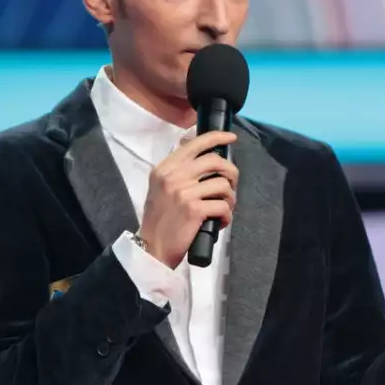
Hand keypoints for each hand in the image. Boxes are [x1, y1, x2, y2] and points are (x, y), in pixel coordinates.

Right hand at [139, 130, 238, 268]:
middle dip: (231, 172)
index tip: (231, 138)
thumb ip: (178, 171)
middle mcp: (173, 176)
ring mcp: (184, 192)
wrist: (152, 247)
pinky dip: (227, 216)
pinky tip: (220, 222)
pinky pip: (223, 206)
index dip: (217, 138)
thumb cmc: (159, 219)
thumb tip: (203, 155)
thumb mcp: (161, 187)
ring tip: (225, 208)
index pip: (195, 144)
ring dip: (230, 198)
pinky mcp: (194, 210)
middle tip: (232, 184)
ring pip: (223, 185)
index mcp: (165, 168)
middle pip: (215, 161)